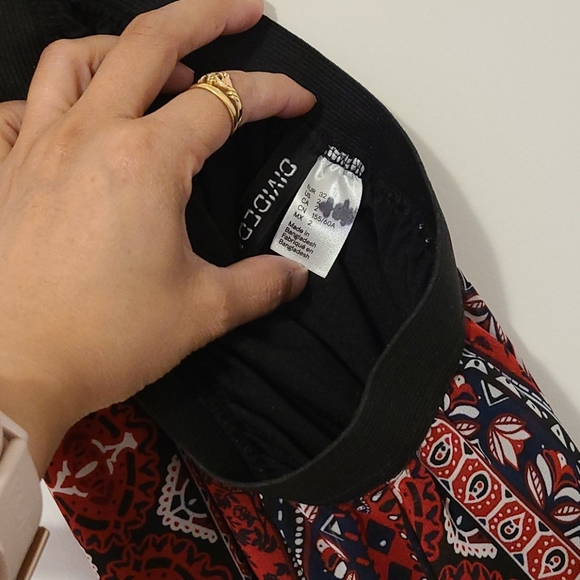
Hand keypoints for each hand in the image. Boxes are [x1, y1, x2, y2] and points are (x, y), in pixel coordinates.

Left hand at [0, 0, 313, 473]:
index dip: (271, 93)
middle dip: (207, 15)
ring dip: (126, 46)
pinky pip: (22, 106)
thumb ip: (259, 286)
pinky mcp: (5, 173)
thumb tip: (294, 276)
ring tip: (159, 62)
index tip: (298, 100)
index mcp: (146, 162)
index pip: (224, 101)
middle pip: (152, 40)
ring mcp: (38, 148)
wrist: (12, 373)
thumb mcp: (200, 311)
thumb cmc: (102, 339)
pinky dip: (56, 95)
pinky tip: (79, 114)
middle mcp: (90, 137)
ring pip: (79, 57)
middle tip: (244, 11)